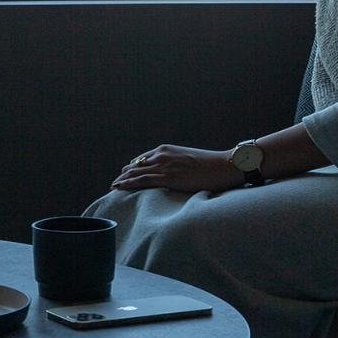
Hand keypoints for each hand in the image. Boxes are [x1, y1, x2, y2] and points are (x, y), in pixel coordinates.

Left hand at [109, 145, 242, 194]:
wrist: (224, 165)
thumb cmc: (210, 165)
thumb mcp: (188, 160)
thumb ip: (176, 164)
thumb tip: (172, 174)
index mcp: (166, 149)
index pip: (142, 159)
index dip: (132, 168)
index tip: (124, 175)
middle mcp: (162, 154)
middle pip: (135, 165)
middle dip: (124, 175)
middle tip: (115, 183)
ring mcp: (164, 165)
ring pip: (135, 172)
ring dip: (122, 180)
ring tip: (113, 187)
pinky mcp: (168, 177)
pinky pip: (143, 180)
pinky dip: (129, 184)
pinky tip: (120, 187)